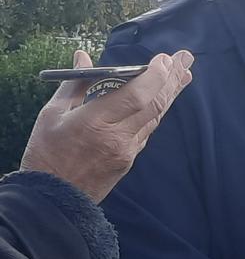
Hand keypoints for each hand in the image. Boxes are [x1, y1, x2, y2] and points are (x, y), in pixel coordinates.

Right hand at [21, 49, 193, 202]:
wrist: (51, 201)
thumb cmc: (45, 155)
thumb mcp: (52, 115)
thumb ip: (75, 84)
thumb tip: (83, 57)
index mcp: (95, 122)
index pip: (136, 95)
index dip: (154, 76)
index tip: (164, 58)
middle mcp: (117, 137)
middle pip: (154, 104)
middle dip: (172, 78)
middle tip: (185, 58)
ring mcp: (126, 151)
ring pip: (155, 117)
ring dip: (171, 94)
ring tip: (184, 74)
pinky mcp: (128, 161)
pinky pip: (147, 131)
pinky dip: (156, 112)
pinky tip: (163, 100)